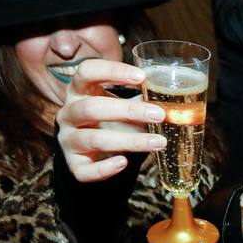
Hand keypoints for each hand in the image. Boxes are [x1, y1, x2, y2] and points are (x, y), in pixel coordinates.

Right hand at [55, 58, 166, 182]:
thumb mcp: (121, 106)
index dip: (112, 71)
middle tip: (159, 115)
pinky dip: (105, 168)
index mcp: (79, 90)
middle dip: (127, 111)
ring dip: (130, 141)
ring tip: (158, 142)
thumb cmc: (109, 121)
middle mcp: (68, 113)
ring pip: (94, 140)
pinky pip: (85, 170)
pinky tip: (124, 163)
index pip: (87, 71)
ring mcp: (68, 140)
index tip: (142, 76)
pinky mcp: (74, 164)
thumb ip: (141, 100)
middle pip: (91, 108)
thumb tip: (174, 101)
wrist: (93, 151)